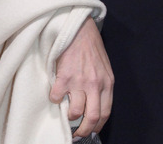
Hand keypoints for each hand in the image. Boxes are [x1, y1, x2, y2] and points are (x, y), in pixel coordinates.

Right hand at [49, 16, 113, 135]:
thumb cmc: (91, 47)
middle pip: (92, 117)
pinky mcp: (64, 77)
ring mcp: (80, 82)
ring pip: (75, 112)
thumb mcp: (104, 67)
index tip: (91, 131)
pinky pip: (57, 98)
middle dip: (84, 131)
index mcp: (107, 83)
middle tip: (77, 134)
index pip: (105, 113)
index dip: (97, 126)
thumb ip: (102, 85)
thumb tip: (96, 104)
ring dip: (70, 116)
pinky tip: (56, 94)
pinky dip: (55, 100)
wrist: (79, 29)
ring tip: (67, 112)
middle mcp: (95, 84)